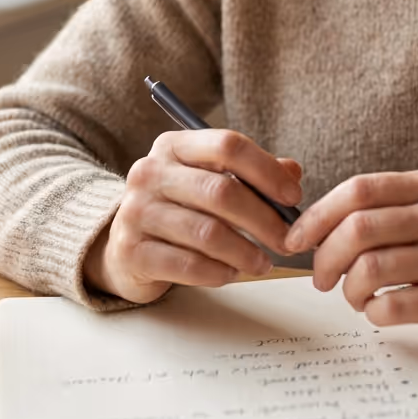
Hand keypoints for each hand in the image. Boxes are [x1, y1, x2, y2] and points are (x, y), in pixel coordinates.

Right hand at [84, 130, 302, 303]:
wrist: (124, 245)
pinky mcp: (132, 251)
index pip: (228, 145)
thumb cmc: (180, 207)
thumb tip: (292, 174)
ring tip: (263, 262)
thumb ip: (251, 173)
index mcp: (174, 145)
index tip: (293, 196)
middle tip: (287, 240)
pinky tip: (232, 273)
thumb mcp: (211, 179)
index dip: (267, 170)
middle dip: (264, 219)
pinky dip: (219, 271)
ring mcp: (136, 211)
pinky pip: (188, 264)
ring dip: (245, 251)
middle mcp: (150, 172)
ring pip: (208, 232)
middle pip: (221, 191)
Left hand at [283, 171, 417, 352]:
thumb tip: (314, 226)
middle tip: (320, 277)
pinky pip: (394, 306)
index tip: (297, 239)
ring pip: (372, 268)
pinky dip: (373, 313)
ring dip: (349, 289)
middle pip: (360, 228)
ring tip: (353, 296)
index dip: (319, 214)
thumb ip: (387, 209)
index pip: (361, 189)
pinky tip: (378, 311)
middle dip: (326, 256)